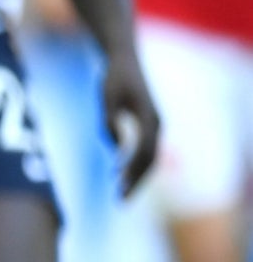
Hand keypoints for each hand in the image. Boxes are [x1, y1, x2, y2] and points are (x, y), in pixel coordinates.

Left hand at [100, 45, 160, 198]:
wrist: (123, 59)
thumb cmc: (113, 77)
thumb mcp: (107, 96)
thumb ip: (109, 120)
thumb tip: (114, 146)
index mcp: (149, 119)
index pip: (144, 154)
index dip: (132, 174)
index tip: (118, 190)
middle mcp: (155, 124)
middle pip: (149, 161)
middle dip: (135, 182)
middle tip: (119, 202)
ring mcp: (153, 124)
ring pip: (149, 158)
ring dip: (135, 177)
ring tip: (119, 194)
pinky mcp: (147, 125)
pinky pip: (144, 151)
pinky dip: (133, 165)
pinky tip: (117, 174)